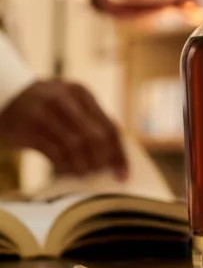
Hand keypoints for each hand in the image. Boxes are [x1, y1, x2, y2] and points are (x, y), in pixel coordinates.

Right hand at [0, 80, 126, 178]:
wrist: (5, 96)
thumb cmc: (46, 104)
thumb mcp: (70, 102)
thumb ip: (91, 120)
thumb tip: (116, 151)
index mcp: (81, 93)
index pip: (109, 127)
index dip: (119, 153)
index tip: (124, 173)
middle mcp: (66, 100)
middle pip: (95, 137)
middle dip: (103, 161)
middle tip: (105, 174)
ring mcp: (46, 113)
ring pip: (75, 146)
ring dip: (84, 165)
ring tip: (86, 173)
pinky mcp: (29, 128)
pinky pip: (54, 153)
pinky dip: (65, 166)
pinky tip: (69, 171)